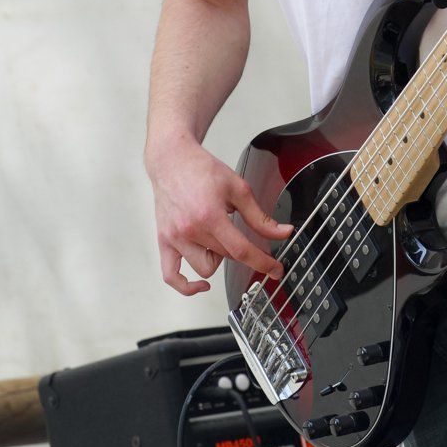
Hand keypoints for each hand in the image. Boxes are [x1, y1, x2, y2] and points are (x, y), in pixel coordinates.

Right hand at [146, 140, 292, 295]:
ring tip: (218, 238)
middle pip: (225, 257)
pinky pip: (171, 276)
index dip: (263, 263)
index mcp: (210, 215)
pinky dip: (186, 286)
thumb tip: (282, 232)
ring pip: (204, 269)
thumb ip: (260, 216)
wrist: (172, 160)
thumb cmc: (202, 170)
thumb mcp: (238, 188)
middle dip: (240, 250)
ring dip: (217, 259)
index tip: (275, 270)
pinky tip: (201, 284)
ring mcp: (174, 238)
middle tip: (242, 235)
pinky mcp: (164, 241)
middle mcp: (190, 230)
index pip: (241, 250)